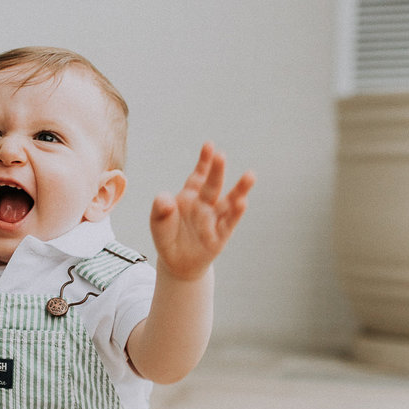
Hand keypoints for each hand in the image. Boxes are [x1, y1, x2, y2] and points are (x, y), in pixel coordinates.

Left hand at [149, 143, 254, 280]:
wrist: (177, 263)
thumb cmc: (168, 237)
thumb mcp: (158, 223)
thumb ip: (159, 209)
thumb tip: (165, 199)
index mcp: (190, 196)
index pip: (198, 176)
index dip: (204, 161)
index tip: (208, 145)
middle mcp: (206, 204)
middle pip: (213, 185)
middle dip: (217, 170)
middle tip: (221, 156)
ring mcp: (215, 219)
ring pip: (230, 202)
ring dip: (240, 189)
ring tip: (250, 176)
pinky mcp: (221, 236)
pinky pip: (229, 223)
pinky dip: (236, 213)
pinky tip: (242, 202)